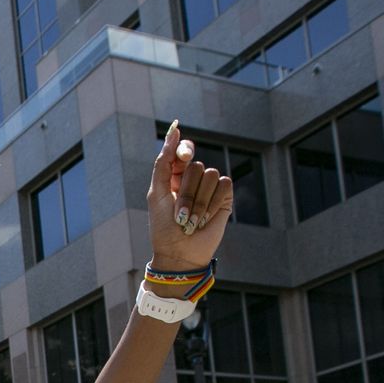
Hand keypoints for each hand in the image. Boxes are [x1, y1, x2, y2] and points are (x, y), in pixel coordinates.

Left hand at [147, 121, 233, 272]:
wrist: (179, 253)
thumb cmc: (163, 226)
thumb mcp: (157, 192)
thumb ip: (164, 162)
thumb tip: (175, 130)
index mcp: (175, 175)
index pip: (184, 150)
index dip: (184, 150)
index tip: (183, 157)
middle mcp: (194, 179)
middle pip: (195, 166)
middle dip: (185, 192)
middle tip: (179, 214)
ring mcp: (211, 187)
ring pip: (209, 175)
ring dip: (198, 202)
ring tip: (191, 221)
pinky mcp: (226, 197)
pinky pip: (224, 185)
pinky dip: (212, 203)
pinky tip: (205, 219)